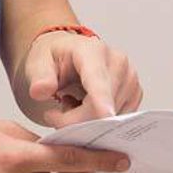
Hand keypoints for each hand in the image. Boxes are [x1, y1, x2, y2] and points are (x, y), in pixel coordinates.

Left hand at [24, 32, 143, 126]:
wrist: (67, 53)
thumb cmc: (55, 57)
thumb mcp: (37, 63)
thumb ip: (40, 77)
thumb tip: (41, 90)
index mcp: (92, 50)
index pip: (97, 79)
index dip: (101, 99)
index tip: (105, 116)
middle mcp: (118, 62)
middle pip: (101, 107)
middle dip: (75, 120)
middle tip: (54, 114)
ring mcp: (130, 78)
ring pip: (109, 118)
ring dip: (86, 121)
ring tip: (71, 103)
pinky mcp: (135, 93)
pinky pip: (117, 120)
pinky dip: (99, 121)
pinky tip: (86, 107)